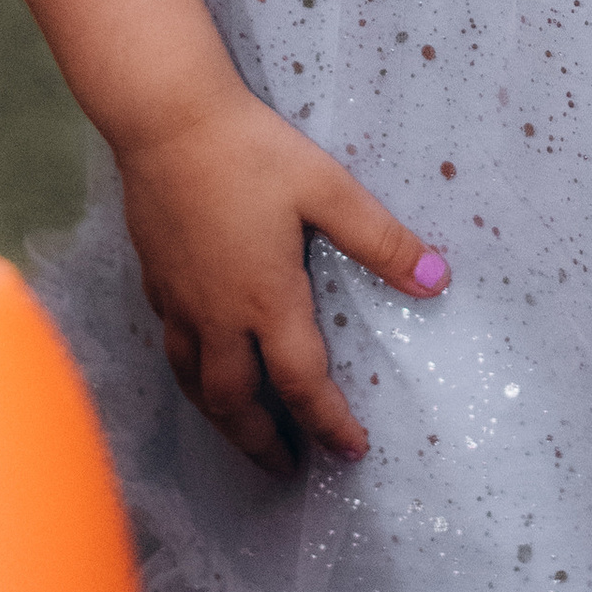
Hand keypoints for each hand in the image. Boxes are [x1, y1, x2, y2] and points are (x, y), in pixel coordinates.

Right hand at [118, 83, 449, 476]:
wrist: (167, 121)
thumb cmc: (252, 152)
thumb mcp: (328, 188)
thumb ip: (380, 239)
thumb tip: (437, 280)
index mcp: (267, 299)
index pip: (301, 384)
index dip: (329, 424)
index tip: (351, 452)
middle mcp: (218, 315)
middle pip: (236, 404)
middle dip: (264, 444)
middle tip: (288, 469)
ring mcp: (179, 301)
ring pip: (195, 385)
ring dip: (223, 420)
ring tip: (243, 436)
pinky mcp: (154, 280)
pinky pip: (173, 347)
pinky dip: (192, 374)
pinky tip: (200, 364)